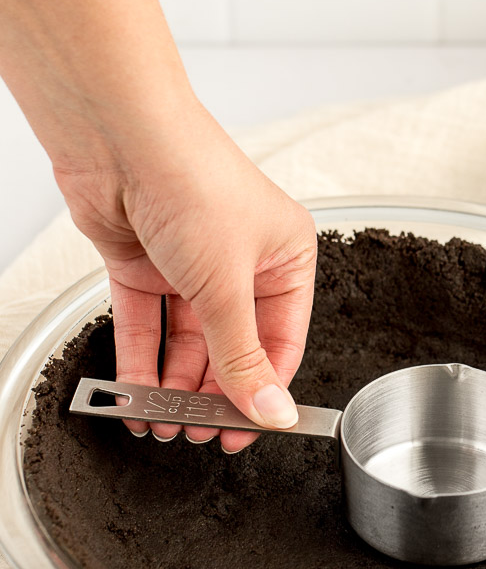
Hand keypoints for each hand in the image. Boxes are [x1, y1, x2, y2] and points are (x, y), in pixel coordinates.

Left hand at [55, 104, 316, 452]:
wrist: (118, 135)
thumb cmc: (192, 179)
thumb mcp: (227, 285)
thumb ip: (243, 356)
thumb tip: (270, 409)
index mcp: (285, 259)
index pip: (281, 344)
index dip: (263, 392)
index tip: (244, 431)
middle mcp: (240, 263)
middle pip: (231, 348)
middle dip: (212, 395)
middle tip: (198, 433)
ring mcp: (189, 266)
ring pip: (186, 344)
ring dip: (173, 387)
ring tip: (164, 423)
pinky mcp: (145, 265)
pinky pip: (147, 328)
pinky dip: (141, 363)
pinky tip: (138, 397)